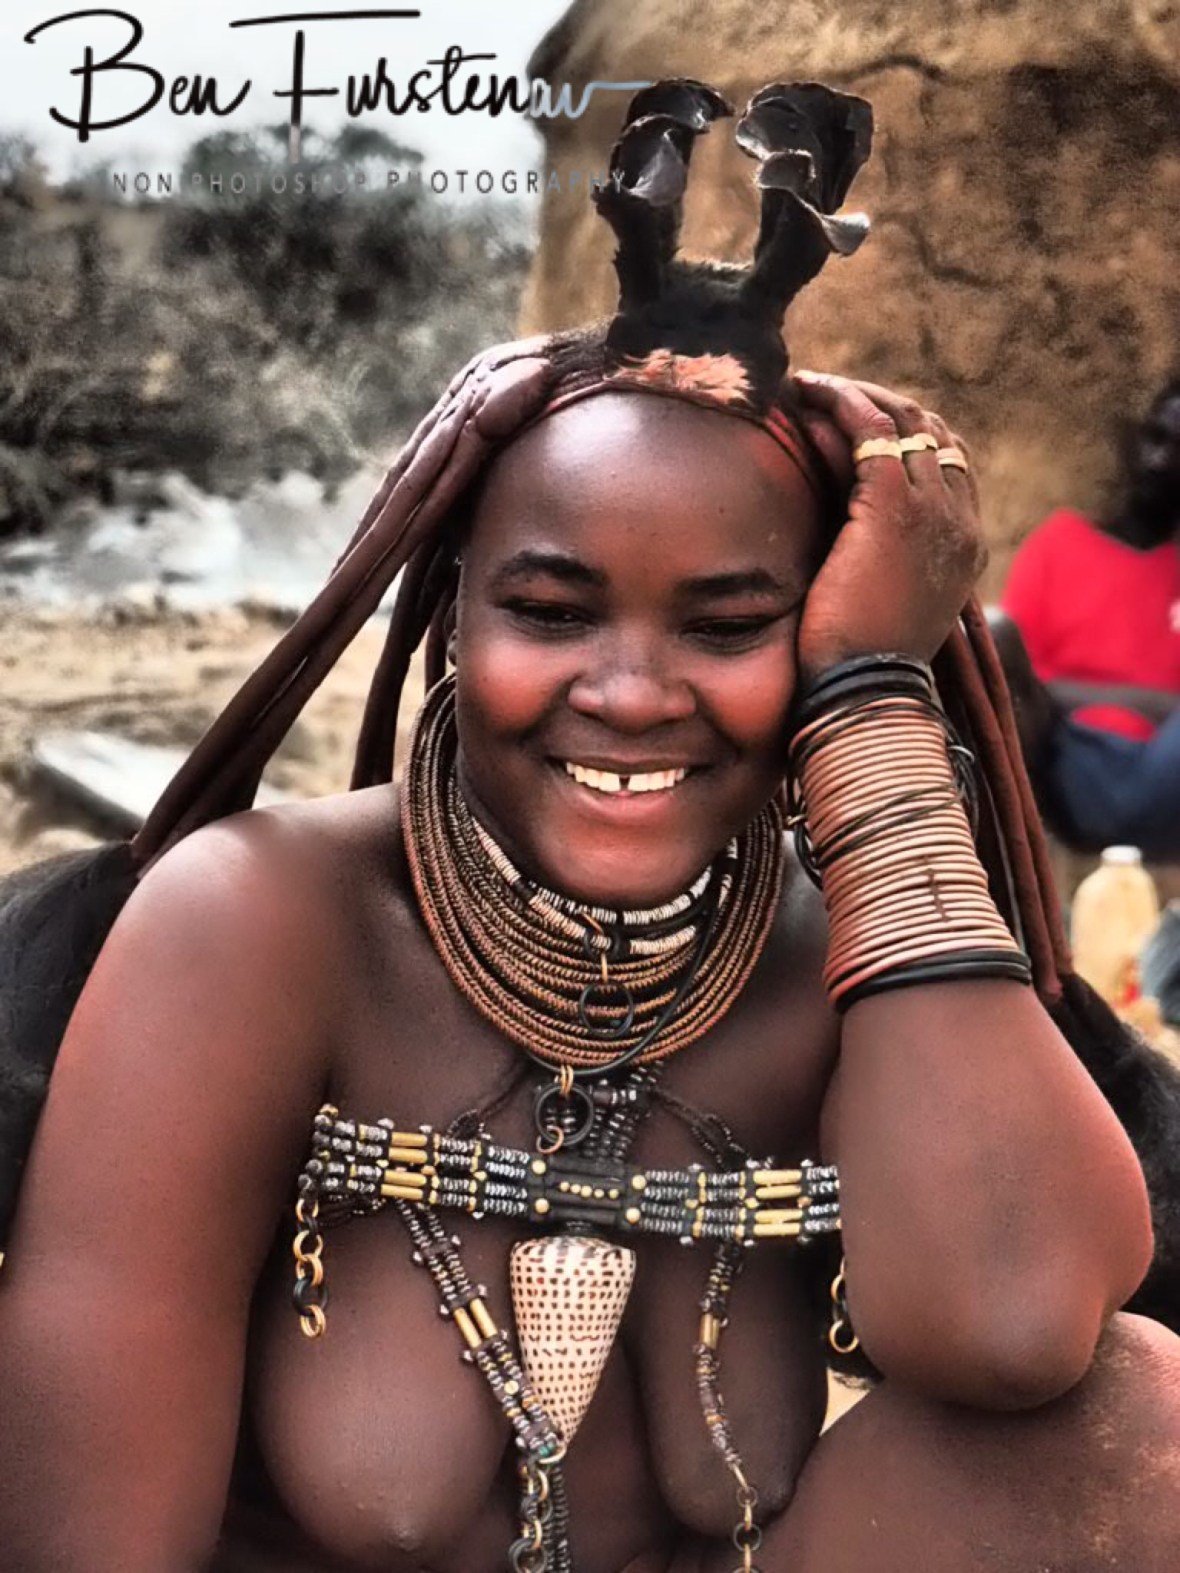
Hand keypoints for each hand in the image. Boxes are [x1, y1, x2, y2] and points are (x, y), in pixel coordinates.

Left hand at [789, 371, 985, 682]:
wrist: (865, 694)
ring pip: (902, 420)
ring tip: (808, 386)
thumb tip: (841, 538)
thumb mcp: (882, 610)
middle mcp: (961, 522)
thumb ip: (878, 566)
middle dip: (879, 403)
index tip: (855, 424)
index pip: (949, 463)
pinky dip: (839, 403)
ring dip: (853, 395)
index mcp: (966, 549)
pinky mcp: (895, 505)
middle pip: (931, 431)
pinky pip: (870, 429)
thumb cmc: (859, 669)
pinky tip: (805, 395)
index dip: (904, 433)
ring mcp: (935, 510)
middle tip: (826, 393)